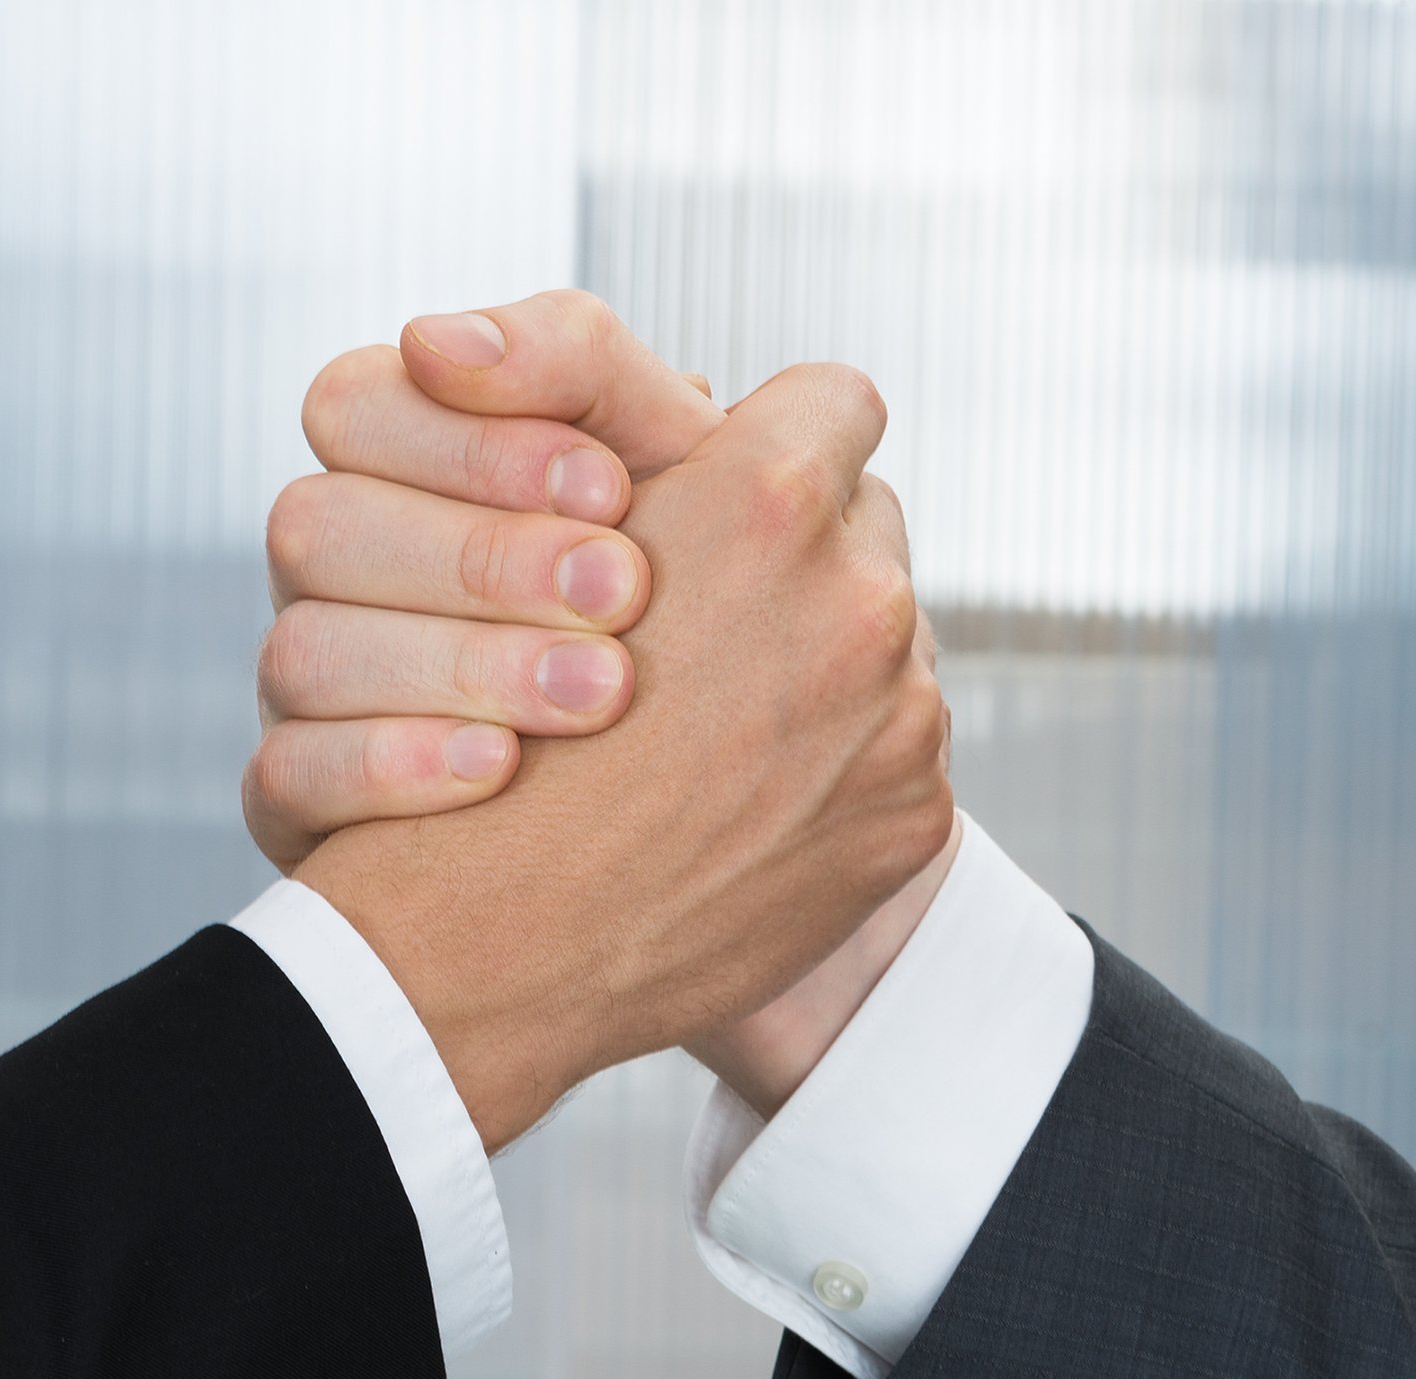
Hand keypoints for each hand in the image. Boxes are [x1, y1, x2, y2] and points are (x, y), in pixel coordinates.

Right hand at [246, 291, 727, 863]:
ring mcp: (298, 682)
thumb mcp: (662, 452)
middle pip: (315, 527)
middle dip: (478, 559)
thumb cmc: (677, 573)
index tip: (610, 489)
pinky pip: (288, 777)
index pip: (353, 406)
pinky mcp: (297, 798)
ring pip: (302, 654)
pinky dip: (391, 766)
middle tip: (622, 592)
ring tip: (598, 692)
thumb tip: (439, 341)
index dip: (468, 446)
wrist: (715, 754)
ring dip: (457, 666)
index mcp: (388, 458)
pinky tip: (501, 767)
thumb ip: (576, 365)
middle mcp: (327, 563)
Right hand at [290, 362, 953, 1149]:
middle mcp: (855, 597)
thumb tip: (721, 414)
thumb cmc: (500, 742)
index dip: (781, 439)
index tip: (742, 489)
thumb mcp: (542, 550)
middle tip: (722, 621)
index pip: (835, 401)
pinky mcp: (915, 813)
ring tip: (727, 724)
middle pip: (869, 523)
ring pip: (890, 640)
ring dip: (828, 666)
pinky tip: (751, 799)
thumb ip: (661, 467)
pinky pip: (898, 750)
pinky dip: (842, 766)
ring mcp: (901, 714)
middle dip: (807, 559)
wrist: (508, 940)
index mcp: (768, 501)